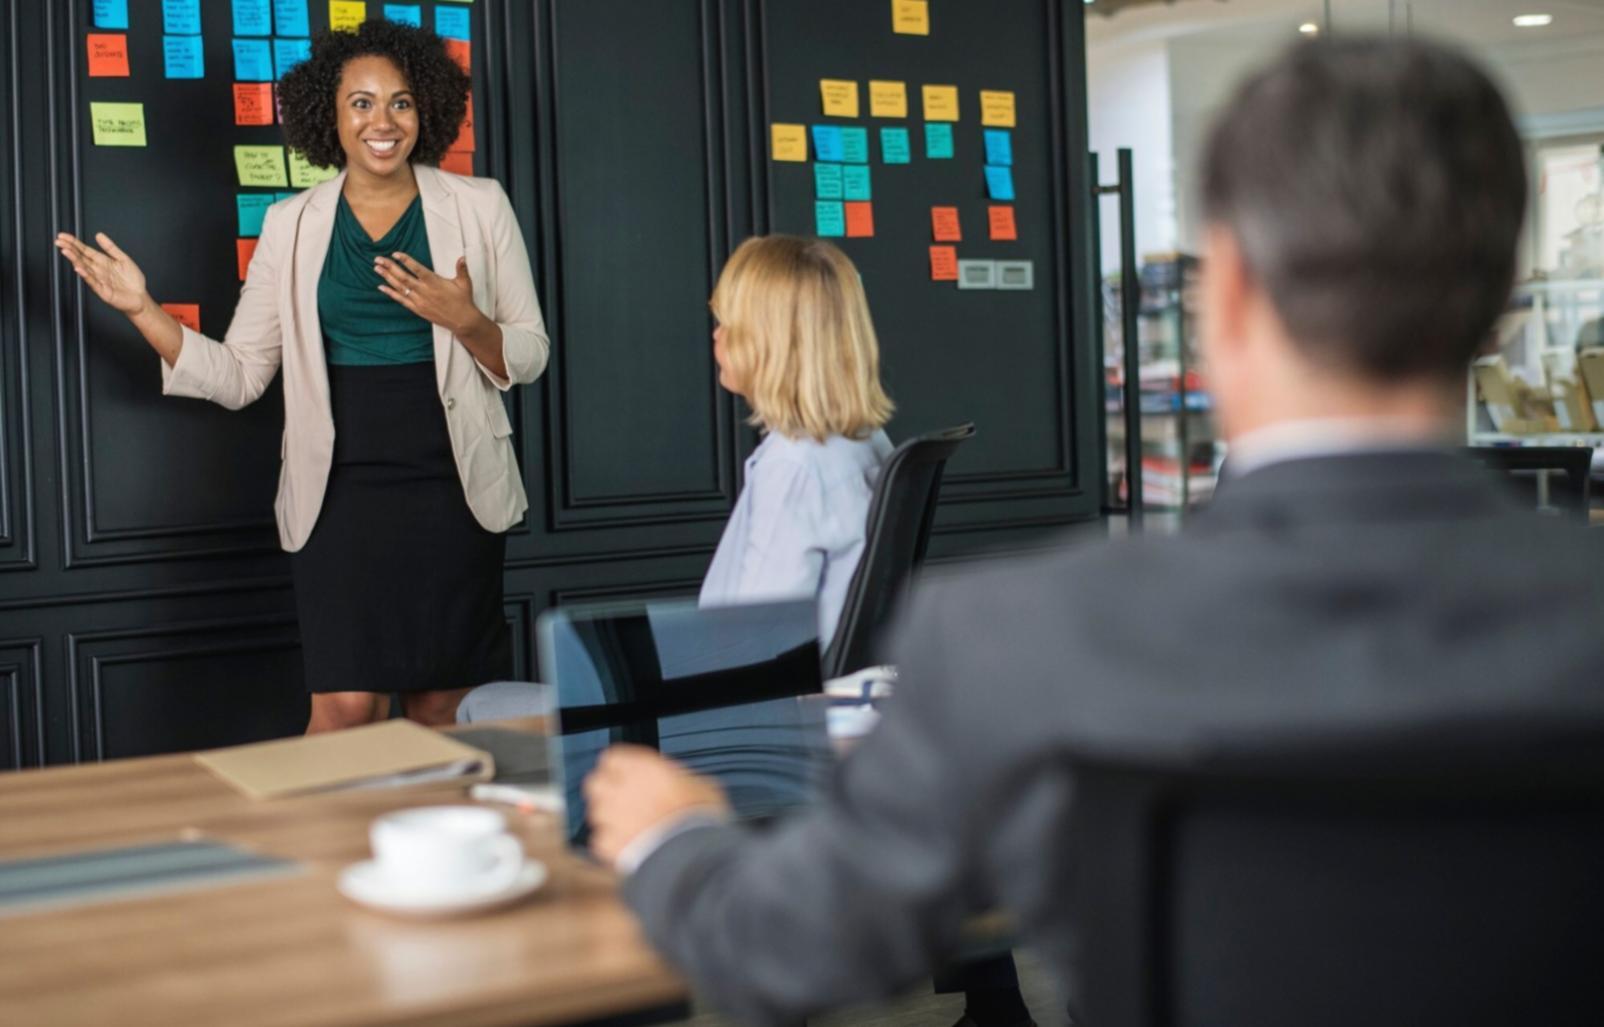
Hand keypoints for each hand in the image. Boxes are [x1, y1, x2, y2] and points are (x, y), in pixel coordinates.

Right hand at [55, 232, 150, 315]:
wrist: (140, 297)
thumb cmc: (132, 280)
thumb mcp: (123, 258)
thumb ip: (110, 247)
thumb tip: (99, 235)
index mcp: (102, 261)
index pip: (85, 250)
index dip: (74, 243)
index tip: (63, 236)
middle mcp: (98, 270)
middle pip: (81, 258)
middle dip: (70, 249)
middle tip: (59, 241)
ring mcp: (98, 280)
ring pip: (84, 268)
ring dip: (74, 260)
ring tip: (65, 251)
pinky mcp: (102, 290)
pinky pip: (92, 281)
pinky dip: (86, 275)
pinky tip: (78, 268)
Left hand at [374, 252, 486, 336]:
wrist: (462, 321)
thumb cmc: (463, 300)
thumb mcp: (464, 283)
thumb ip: (461, 269)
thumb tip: (462, 258)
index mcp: (435, 282)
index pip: (417, 269)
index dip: (406, 261)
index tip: (395, 254)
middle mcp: (425, 291)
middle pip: (403, 277)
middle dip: (390, 267)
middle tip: (378, 259)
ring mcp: (420, 301)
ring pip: (400, 288)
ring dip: (387, 277)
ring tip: (377, 268)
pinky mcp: (418, 309)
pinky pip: (401, 300)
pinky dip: (391, 293)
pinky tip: (381, 287)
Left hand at [583, 745, 730, 868]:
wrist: (691, 857)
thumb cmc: (700, 821)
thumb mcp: (703, 787)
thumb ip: (681, 779)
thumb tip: (679, 780)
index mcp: (644, 770)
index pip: (612, 758)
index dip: (618, 766)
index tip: (626, 772)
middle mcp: (621, 790)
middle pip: (595, 783)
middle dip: (605, 790)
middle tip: (621, 797)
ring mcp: (612, 819)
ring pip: (595, 812)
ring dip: (608, 817)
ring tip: (627, 825)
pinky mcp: (609, 846)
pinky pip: (600, 840)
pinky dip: (611, 843)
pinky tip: (628, 846)